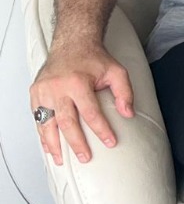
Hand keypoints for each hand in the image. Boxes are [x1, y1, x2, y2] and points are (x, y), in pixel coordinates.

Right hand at [30, 42, 133, 165]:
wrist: (72, 43)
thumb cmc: (94, 59)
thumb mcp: (116, 71)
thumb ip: (124, 92)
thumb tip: (128, 114)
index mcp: (77, 82)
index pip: (91, 113)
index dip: (101, 130)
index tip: (110, 142)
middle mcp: (57, 88)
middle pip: (67, 122)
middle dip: (76, 143)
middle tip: (85, 157)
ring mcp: (43, 92)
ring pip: (47, 124)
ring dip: (54, 144)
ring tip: (61, 160)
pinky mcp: (35, 94)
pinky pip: (37, 118)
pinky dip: (42, 134)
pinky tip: (48, 146)